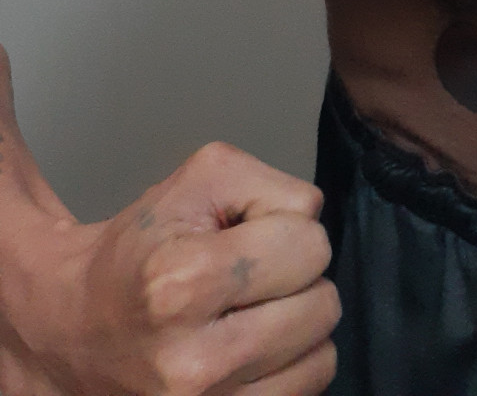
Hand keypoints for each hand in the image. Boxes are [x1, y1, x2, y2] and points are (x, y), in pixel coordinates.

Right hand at [0, 50, 338, 395]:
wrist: (76, 326)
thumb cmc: (142, 246)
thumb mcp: (199, 179)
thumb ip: (268, 184)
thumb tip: (314, 222)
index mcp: (181, 284)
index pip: (308, 244)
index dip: (288, 227)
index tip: (247, 236)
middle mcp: (194, 362)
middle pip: (322, 305)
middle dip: (297, 278)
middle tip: (251, 277)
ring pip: (322, 357)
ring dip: (299, 327)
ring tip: (252, 313)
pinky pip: (306, 392)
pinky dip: (291, 366)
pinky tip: (253, 347)